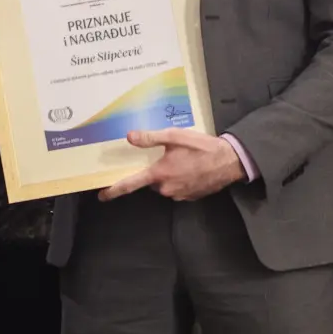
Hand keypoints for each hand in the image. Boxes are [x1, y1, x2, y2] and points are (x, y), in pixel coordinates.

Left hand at [98, 129, 245, 202]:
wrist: (230, 161)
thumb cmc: (201, 147)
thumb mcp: (175, 136)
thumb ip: (151, 138)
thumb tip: (130, 137)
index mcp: (159, 174)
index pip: (131, 184)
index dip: (115, 190)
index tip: (102, 196)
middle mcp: (166, 188)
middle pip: (151, 181)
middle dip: (156, 171)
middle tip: (170, 155)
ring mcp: (179, 195)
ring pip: (165, 185)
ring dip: (169, 174)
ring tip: (185, 159)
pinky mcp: (190, 197)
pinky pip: (178, 188)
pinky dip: (181, 179)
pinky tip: (192, 167)